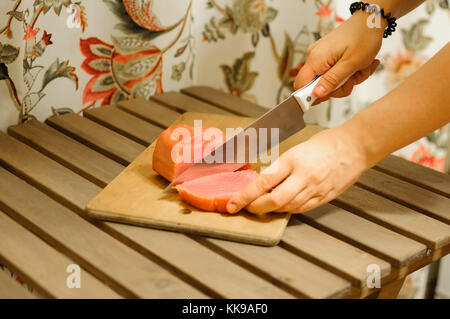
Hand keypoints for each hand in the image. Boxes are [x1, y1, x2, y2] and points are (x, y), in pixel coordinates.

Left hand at [226, 127, 367, 213]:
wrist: (356, 147)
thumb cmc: (327, 143)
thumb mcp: (297, 149)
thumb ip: (281, 167)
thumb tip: (264, 182)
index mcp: (293, 160)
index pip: (263, 183)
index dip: (244, 196)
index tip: (233, 204)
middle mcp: (304, 177)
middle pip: (273, 202)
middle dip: (255, 208)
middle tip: (246, 207)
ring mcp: (315, 190)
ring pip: (286, 208)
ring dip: (270, 210)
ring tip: (261, 206)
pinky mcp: (324, 198)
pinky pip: (301, 209)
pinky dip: (287, 210)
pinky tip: (281, 207)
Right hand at [294, 12, 384, 103]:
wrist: (370, 21)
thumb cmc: (363, 38)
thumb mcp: (350, 64)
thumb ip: (332, 81)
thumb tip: (317, 94)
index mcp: (316, 59)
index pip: (300, 85)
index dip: (311, 96)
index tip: (328, 96)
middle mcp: (314, 57)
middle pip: (318, 86)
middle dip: (339, 87)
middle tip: (354, 79)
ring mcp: (320, 57)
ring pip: (328, 81)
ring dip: (347, 80)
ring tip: (360, 69)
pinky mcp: (327, 56)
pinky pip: (333, 73)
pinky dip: (346, 73)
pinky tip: (358, 66)